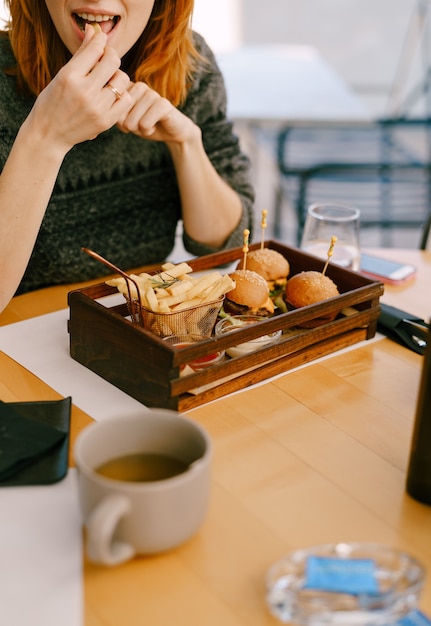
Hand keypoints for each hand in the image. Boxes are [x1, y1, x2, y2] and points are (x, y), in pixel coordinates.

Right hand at [25, 25, 132, 153]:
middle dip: (111, 56)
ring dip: (117, 76)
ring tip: (108, 80)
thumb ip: (81, 54)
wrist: (49, 134)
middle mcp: (84, 91)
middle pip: (113, 61)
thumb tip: (94, 31)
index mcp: (70, 76)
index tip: (100, 42)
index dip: (101, 41)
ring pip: (122, 79)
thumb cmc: (53, 100)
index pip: (95, 48)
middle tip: (106, 60)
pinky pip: (126, 99)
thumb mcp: (62, 74)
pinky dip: (122, 94)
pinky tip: (112, 95)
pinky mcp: (106, 121)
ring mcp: (97, 107)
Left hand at [116, 81, 198, 144]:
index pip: (112, 109)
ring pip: (132, 122)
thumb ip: (114, 114)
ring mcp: (151, 93)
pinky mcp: (163, 103)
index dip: (120, 122)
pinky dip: (148, 131)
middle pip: (121, 118)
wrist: (172, 130)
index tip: (132, 119)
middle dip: (131, 127)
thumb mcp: (126, 120)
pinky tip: (156, 125)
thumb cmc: (146, 124)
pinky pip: (145, 124)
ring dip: (141, 130)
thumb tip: (112, 114)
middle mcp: (138, 85)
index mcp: (127, 86)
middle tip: (143, 122)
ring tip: (150, 123)